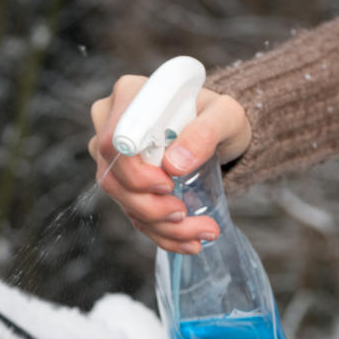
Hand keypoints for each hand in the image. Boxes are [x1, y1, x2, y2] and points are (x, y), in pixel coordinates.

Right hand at [88, 75, 250, 253]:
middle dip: (150, 207)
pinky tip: (188, 241)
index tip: (168, 184)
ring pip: (122, 201)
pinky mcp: (122, 182)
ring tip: (200, 232)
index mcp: (131, 96)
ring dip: (160, 226)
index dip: (134, 171)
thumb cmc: (218, 116)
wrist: (217, 133)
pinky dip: (160, 233)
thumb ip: (205, 132)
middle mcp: (111, 125)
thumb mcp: (226, 115)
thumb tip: (175, 164)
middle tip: (185, 214)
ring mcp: (113, 156)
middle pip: (112, 178)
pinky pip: (132, 213)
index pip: (115, 141)